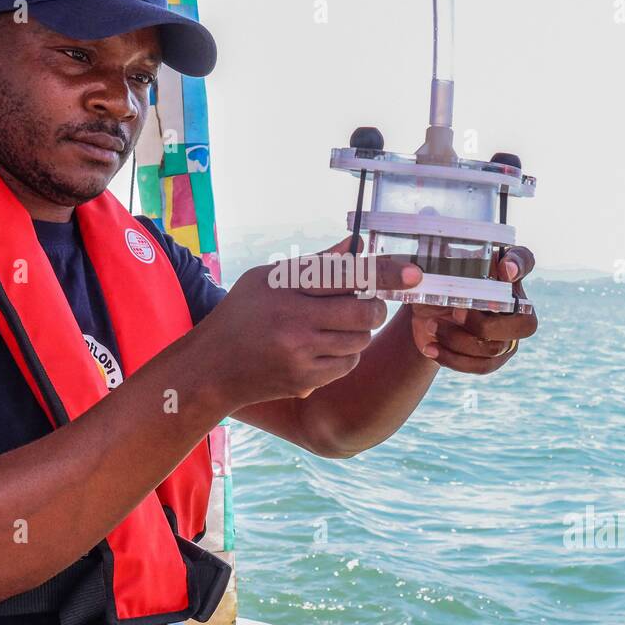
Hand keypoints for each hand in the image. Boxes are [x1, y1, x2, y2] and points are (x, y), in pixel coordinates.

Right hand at [199, 236, 421, 405]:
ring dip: (358, 332)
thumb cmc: (241, 315)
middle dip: (374, 307)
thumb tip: (357, 244)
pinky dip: (345, 355)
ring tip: (332, 327)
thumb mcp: (267, 279)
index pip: (345, 275)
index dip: (384, 272)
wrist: (211, 369)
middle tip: (365, 304)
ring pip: (361, 340)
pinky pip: (348, 364)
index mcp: (285, 288)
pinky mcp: (306, 381)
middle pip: (364, 313)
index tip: (413, 273)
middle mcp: (294, 322)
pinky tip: (322, 348)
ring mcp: (301, 355)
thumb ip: (315, 264)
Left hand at [409, 245, 537, 373]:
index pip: (524, 260)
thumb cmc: (437, 284)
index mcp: (502, 272)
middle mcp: (515, 304)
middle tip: (455, 313)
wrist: (424, 314)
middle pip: (525, 324)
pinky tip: (431, 348)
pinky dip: (452, 358)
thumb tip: (457, 269)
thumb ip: (448, 262)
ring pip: (495, 348)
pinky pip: (480, 365)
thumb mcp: (437, 270)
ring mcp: (508, 335)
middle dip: (485, 324)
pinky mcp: (493, 358)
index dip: (519, 264)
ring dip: (458, 340)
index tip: (505, 269)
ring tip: (432, 326)